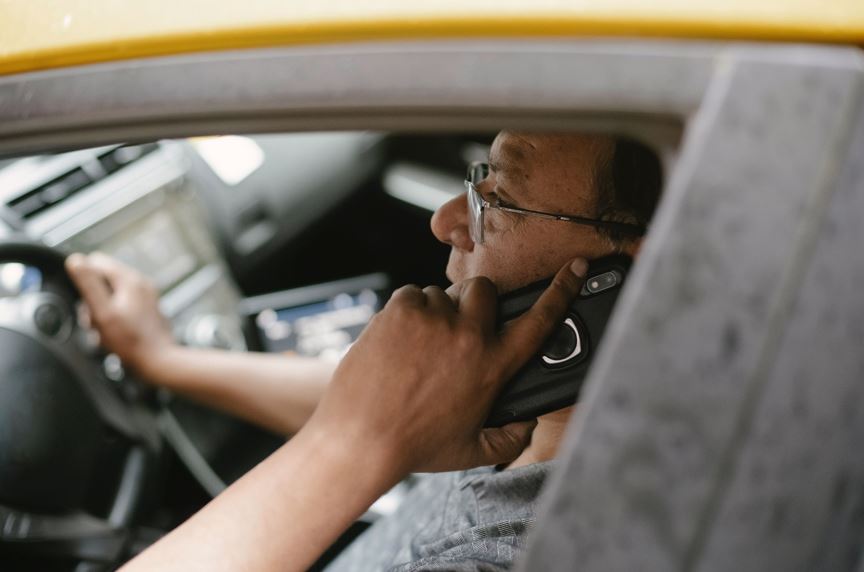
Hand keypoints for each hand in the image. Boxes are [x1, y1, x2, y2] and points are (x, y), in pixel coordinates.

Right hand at [65, 252, 174, 375]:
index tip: (83, 302)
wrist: (158, 361)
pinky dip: (112, 317)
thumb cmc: (130, 341)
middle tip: (94, 320)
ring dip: (101, 311)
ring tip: (103, 331)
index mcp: (130, 279)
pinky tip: (112, 334)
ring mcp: (146, 296)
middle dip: (92, 298)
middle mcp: (141, 283)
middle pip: (103, 279)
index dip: (82, 280)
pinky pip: (121, 306)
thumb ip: (88, 284)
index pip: (95, 261)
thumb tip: (75, 260)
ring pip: (110, 294)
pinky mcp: (147, 309)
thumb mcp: (103, 312)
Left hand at [305, 258, 588, 477]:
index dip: (562, 290)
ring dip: (435, 312)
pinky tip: (398, 340)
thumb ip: (508, 440)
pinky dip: (407, 310)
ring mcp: (435, 319)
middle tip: (456, 326)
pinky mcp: (402, 309)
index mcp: (493, 365)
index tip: (576, 266)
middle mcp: (469, 336)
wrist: (360, 437)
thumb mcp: (470, 451)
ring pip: (443, 293)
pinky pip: (412, 293)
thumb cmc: (413, 444)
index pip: (540, 320)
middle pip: (486, 290)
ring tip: (417, 347)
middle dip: (475, 301)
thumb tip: (526, 426)